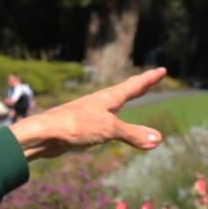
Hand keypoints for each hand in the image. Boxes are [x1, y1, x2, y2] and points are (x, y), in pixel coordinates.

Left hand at [11, 68, 167, 162]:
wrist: (44, 134)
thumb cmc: (76, 126)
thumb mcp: (109, 129)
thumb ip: (133, 134)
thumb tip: (159, 139)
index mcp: (109, 98)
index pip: (135, 86)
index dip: (150, 79)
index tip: (162, 70)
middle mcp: (100, 102)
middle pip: (125, 91)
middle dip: (140, 86)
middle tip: (152, 78)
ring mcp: (91, 113)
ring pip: (114, 105)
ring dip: (126, 100)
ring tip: (131, 96)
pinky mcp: (83, 127)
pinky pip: (105, 121)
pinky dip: (115, 120)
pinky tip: (109, 126)